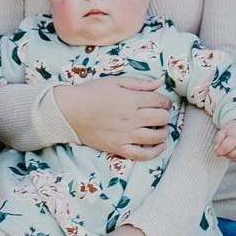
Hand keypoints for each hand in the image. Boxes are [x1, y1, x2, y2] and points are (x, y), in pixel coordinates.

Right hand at [53, 75, 170, 160]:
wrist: (69, 111)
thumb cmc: (90, 93)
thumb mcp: (115, 81)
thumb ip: (139, 83)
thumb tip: (160, 82)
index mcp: (131, 99)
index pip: (159, 101)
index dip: (165, 102)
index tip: (164, 103)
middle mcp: (131, 118)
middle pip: (160, 118)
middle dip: (165, 115)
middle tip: (162, 114)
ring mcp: (125, 134)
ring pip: (155, 137)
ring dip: (164, 132)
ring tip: (163, 129)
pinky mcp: (118, 147)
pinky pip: (141, 154)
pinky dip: (154, 152)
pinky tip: (160, 147)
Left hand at [213, 116, 235, 160]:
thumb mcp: (225, 129)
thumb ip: (218, 138)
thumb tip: (216, 149)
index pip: (225, 148)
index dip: (218, 151)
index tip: (217, 150)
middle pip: (230, 155)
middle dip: (225, 152)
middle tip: (225, 146)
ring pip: (235, 159)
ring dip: (230, 155)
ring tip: (231, 147)